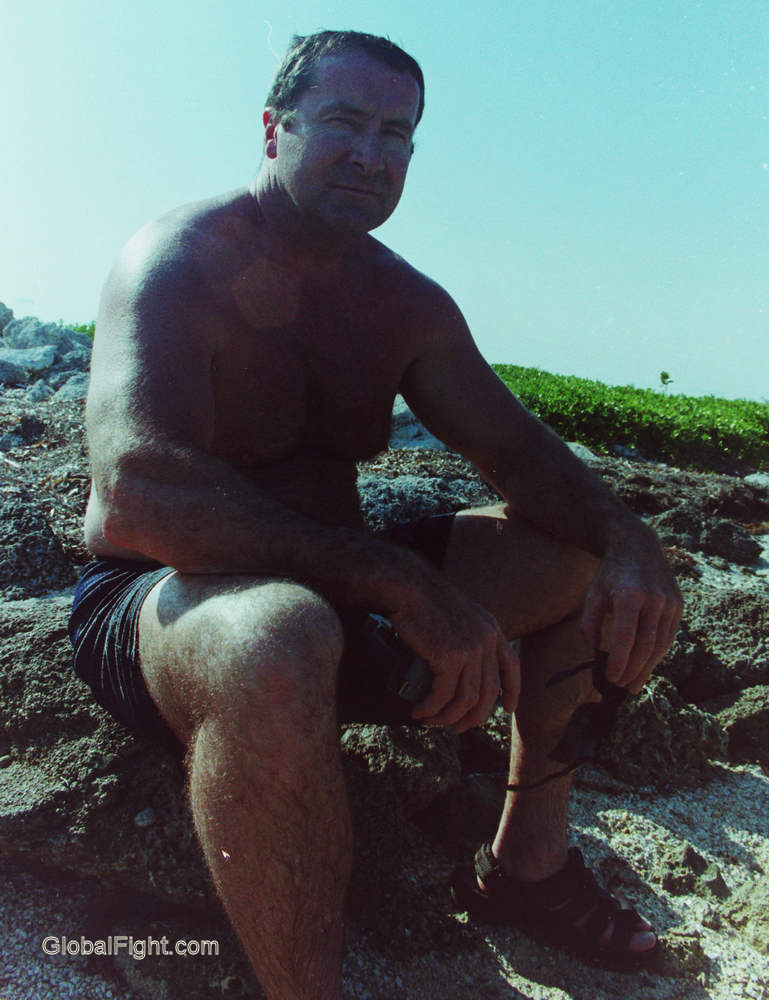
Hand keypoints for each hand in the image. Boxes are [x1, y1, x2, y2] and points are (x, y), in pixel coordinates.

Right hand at [389, 579, 518, 733]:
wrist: (407, 586)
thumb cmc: (424, 598)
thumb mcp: (459, 612)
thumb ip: (468, 634)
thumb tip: (461, 665)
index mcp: (491, 628)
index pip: (511, 665)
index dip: (512, 690)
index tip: (509, 709)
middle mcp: (487, 640)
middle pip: (488, 693)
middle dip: (473, 716)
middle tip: (457, 727)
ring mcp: (471, 649)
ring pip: (466, 700)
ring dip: (447, 717)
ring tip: (430, 721)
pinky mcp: (450, 657)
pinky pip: (443, 695)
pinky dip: (431, 709)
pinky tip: (420, 712)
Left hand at [580, 529, 681, 693]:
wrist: (638, 548)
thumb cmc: (611, 574)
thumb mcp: (593, 594)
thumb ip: (589, 623)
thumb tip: (592, 651)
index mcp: (630, 595)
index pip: (625, 637)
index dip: (618, 661)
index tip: (610, 677)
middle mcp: (654, 599)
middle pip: (645, 645)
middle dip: (633, 670)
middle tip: (621, 687)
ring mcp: (670, 603)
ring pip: (660, 645)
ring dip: (647, 668)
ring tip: (634, 685)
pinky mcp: (678, 606)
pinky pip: (669, 637)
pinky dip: (657, 655)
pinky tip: (646, 666)